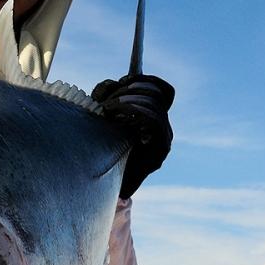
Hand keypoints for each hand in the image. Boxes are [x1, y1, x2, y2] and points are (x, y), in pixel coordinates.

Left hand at [92, 74, 173, 198]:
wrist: (100, 185)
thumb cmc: (99, 150)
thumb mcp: (102, 114)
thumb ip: (108, 96)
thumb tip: (112, 83)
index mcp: (153, 118)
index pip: (165, 91)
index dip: (150, 80)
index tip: (126, 78)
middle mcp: (163, 128)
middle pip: (158, 96)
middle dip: (133, 90)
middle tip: (111, 96)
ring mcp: (164, 141)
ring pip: (156, 108)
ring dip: (130, 101)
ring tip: (109, 107)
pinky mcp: (159, 152)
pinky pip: (155, 123)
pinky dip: (136, 113)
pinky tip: (117, 117)